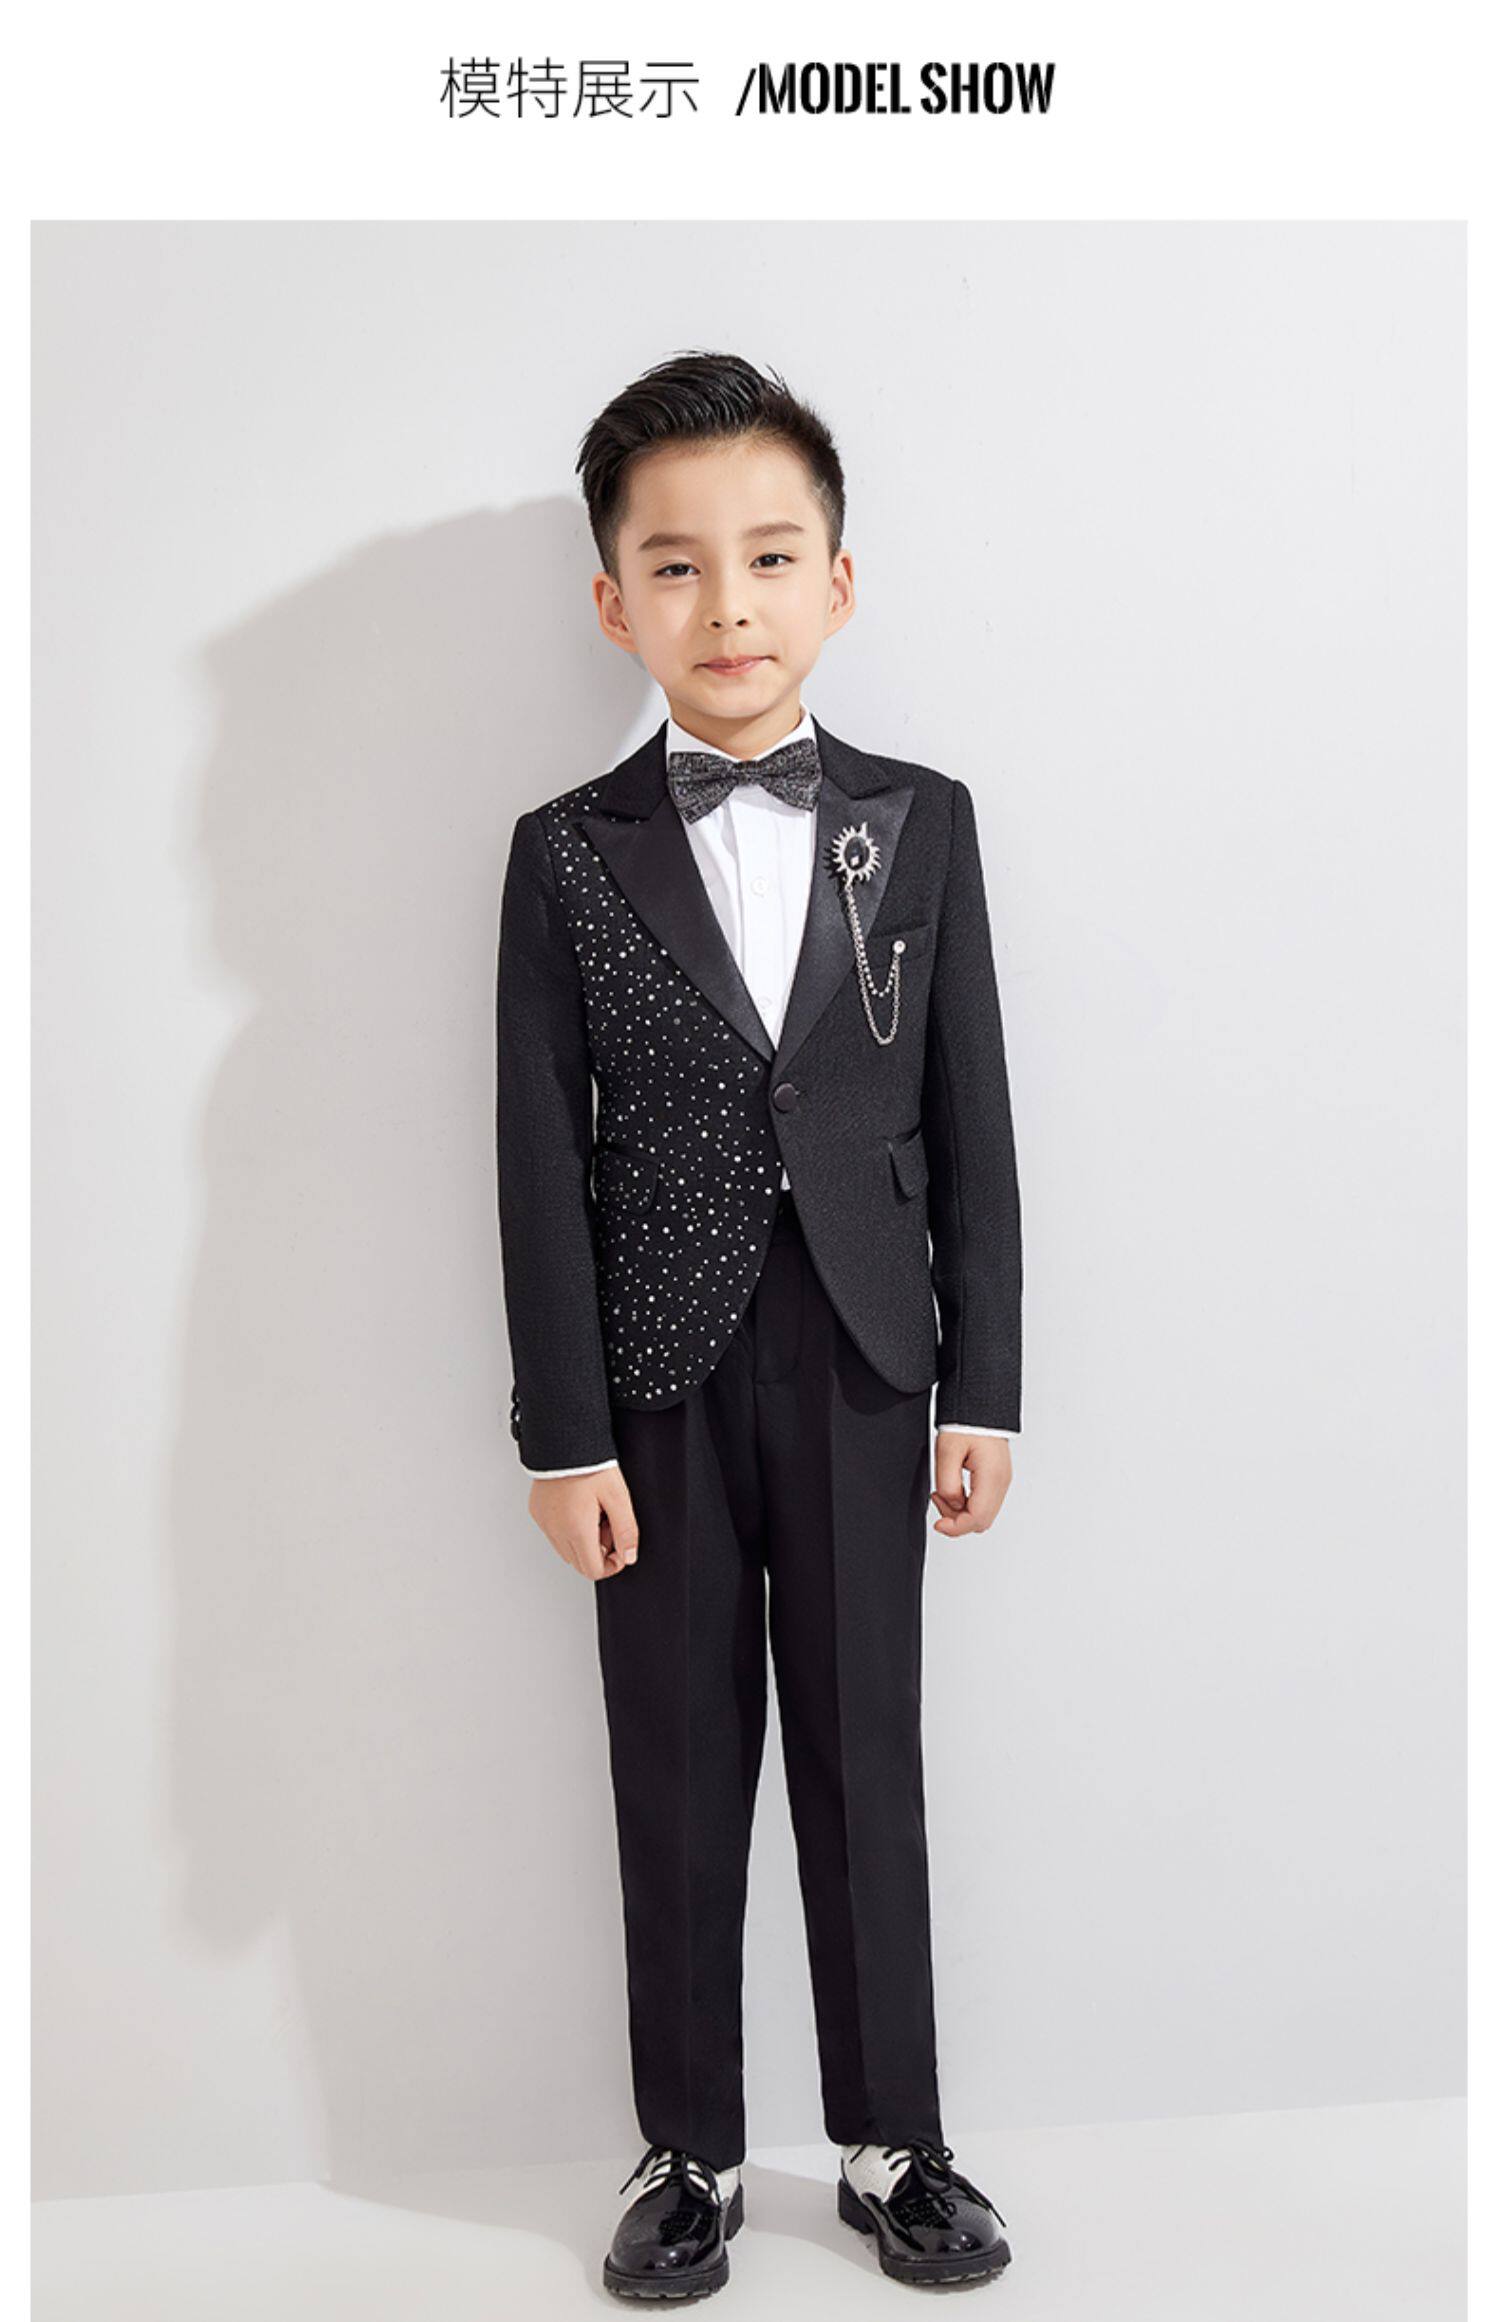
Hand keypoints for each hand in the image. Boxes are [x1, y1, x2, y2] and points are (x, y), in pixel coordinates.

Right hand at [529, 1465, 639, 1580]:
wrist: (564, 1440)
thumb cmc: (590, 1463)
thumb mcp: (618, 1496)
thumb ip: (626, 1530)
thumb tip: (629, 1556)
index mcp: (576, 1530)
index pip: (593, 1570)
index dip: (612, 1565)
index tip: (621, 1548)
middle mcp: (556, 1530)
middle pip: (579, 1563)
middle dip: (599, 1552)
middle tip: (608, 1524)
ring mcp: (544, 1522)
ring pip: (566, 1550)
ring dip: (583, 1541)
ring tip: (594, 1512)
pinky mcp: (538, 1513)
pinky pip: (554, 1534)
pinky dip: (569, 1530)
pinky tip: (579, 1508)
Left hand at [930, 1431, 1011, 1535]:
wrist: (980, 1407)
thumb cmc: (966, 1424)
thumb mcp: (947, 1452)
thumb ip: (948, 1484)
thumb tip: (951, 1504)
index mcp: (991, 1477)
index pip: (976, 1518)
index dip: (955, 1528)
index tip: (938, 1525)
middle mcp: (1002, 1482)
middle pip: (981, 1521)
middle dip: (956, 1520)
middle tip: (938, 1499)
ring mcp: (1002, 1481)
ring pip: (983, 1514)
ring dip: (961, 1511)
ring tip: (942, 1491)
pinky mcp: (998, 1478)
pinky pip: (984, 1502)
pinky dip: (967, 1503)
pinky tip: (954, 1489)